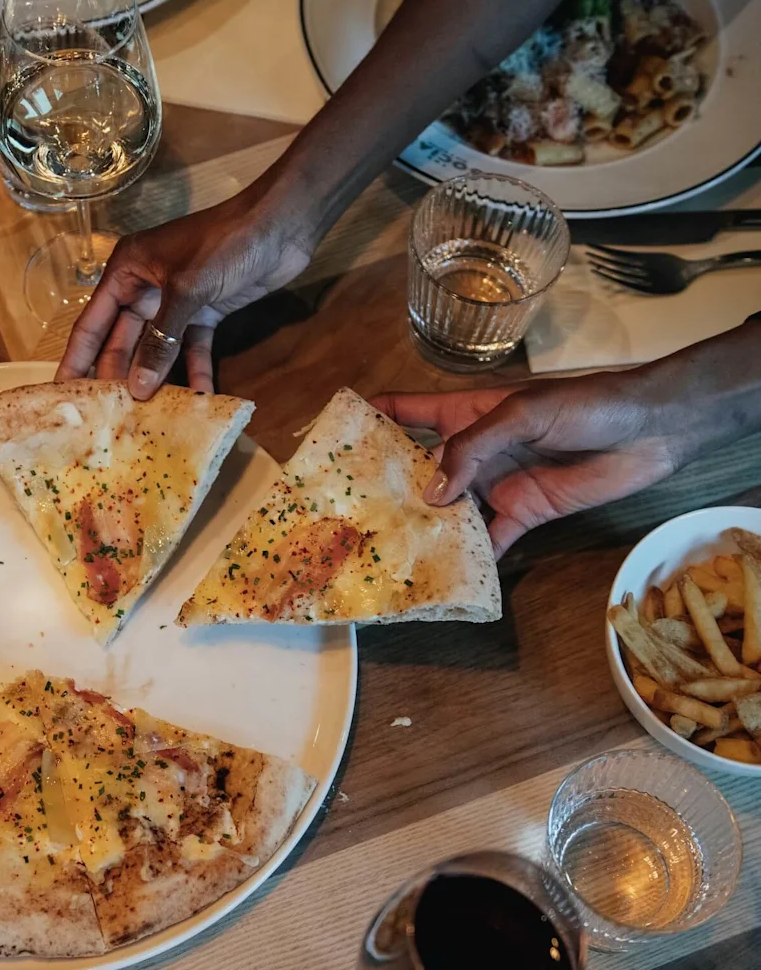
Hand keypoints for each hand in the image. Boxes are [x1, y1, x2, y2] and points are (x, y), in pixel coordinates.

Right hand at [56, 181, 311, 398]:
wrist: (281, 226)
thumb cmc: (224, 245)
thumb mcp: (186, 290)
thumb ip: (161, 340)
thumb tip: (138, 387)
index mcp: (127, 271)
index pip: (93, 321)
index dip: (78, 357)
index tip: (64, 391)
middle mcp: (145, 287)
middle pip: (123, 340)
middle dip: (117, 375)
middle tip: (107, 416)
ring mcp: (176, 302)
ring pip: (157, 348)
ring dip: (153, 378)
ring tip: (145, 417)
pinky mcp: (206, 312)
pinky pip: (192, 348)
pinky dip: (195, 371)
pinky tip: (196, 400)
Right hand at [372, 372, 682, 557]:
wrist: (649, 427)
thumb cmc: (582, 405)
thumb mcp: (520, 415)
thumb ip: (472, 449)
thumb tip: (428, 495)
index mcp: (463, 414)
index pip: (404, 412)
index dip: (368, 419)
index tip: (332, 439)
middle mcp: (471, 451)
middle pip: (418, 469)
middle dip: (388, 489)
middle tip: (349, 517)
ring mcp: (494, 484)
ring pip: (448, 509)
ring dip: (424, 529)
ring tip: (388, 553)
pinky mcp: (523, 512)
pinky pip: (491, 538)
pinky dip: (473, 557)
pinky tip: (448, 576)